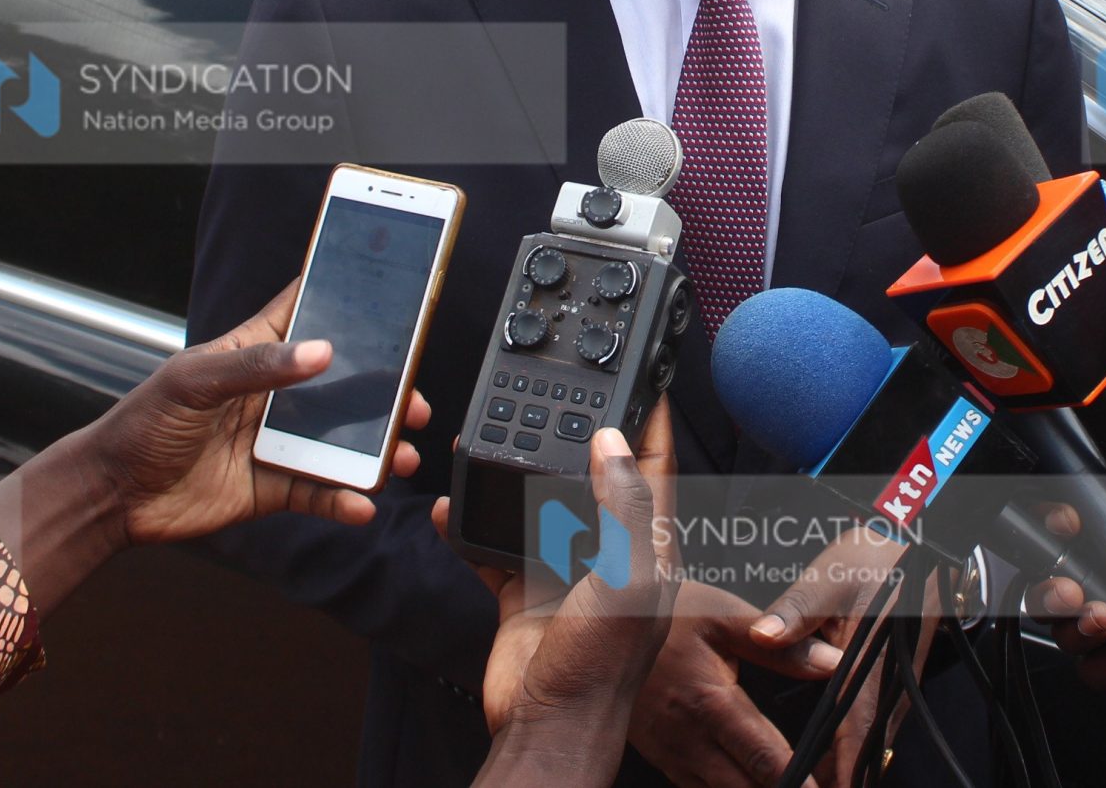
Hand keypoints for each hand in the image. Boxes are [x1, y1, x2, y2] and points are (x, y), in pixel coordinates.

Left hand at [77, 277, 430, 546]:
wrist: (111, 497)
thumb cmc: (140, 424)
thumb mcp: (192, 381)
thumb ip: (256, 365)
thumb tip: (319, 352)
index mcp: (253, 352)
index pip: (308, 312)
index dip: (347, 299)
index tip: (395, 292)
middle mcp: (273, 394)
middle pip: (342, 383)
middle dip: (385, 390)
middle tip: (414, 400)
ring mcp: (276, 440)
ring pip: (342, 440)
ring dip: (377, 447)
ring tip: (402, 456)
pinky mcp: (273, 486)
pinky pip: (319, 490)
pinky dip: (344, 498)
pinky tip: (361, 502)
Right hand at [472, 402, 682, 739]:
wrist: (551, 727)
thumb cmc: (603, 665)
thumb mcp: (628, 573)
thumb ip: (624, 506)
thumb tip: (613, 440)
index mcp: (648, 546)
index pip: (655, 469)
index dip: (652, 423)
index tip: (646, 378)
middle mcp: (608, 554)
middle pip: (596, 480)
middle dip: (577, 440)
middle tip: (557, 398)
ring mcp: (562, 572)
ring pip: (539, 506)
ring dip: (517, 477)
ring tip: (495, 437)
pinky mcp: (521, 593)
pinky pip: (491, 549)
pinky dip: (468, 527)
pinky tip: (450, 507)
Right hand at [626, 585, 846, 787]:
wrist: (602, 626)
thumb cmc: (668, 616)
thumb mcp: (724, 617)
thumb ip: (782, 647)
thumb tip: (834, 661)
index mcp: (709, 704)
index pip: (764, 758)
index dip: (796, 781)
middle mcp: (687, 739)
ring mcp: (670, 753)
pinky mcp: (660, 756)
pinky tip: (747, 785)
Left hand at [744, 528, 908, 785]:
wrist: (922, 543)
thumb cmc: (873, 557)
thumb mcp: (829, 576)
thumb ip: (796, 610)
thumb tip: (762, 636)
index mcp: (872, 661)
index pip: (857, 731)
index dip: (844, 769)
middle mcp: (892, 680)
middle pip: (869, 745)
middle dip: (845, 775)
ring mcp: (901, 681)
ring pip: (878, 736)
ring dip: (853, 761)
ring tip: (819, 782)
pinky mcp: (900, 677)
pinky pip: (881, 720)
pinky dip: (860, 741)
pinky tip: (838, 753)